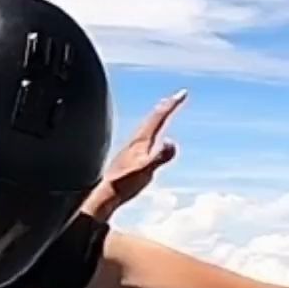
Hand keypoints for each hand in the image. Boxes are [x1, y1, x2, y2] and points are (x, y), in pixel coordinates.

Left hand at [85, 91, 185, 221]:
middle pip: (153, 118)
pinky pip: (145, 137)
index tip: (183, 93)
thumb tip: (171, 142)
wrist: (106, 194)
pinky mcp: (130, 157)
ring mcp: (132, 148)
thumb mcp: (146, 170)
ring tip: (164, 111)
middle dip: (166, 106)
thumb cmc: (125, 183)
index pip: (159, 117)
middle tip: (177, 97)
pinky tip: (150, 138)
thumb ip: (159, 156)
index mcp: (141, 140)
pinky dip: (151, 130)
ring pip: (147, 126)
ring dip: (158, 116)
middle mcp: (136, 141)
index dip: (172, 104)